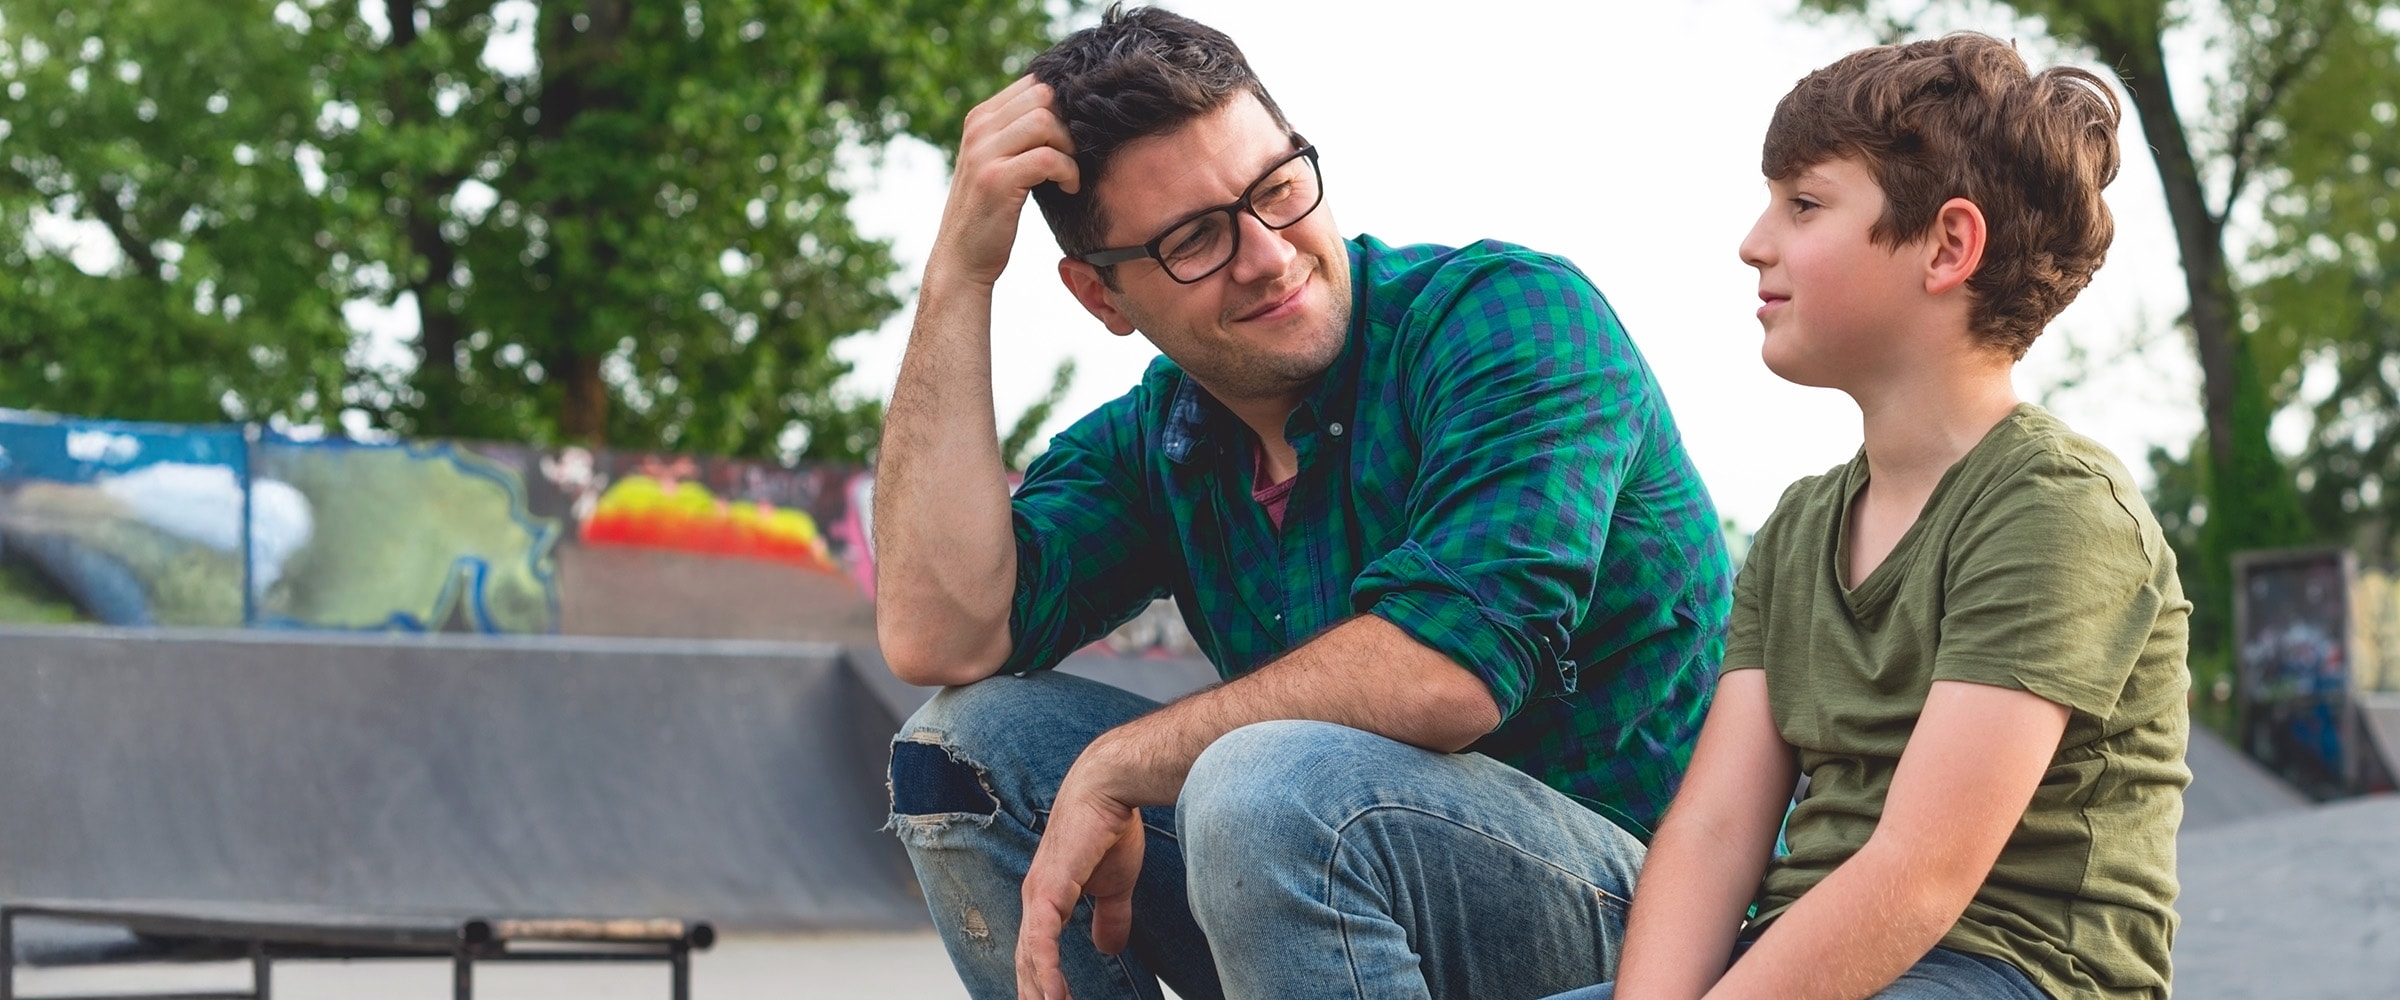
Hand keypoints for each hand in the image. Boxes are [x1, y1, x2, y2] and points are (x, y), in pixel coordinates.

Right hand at [931, 74, 1079, 289]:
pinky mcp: (996, 180)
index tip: (1076, 134)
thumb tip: (1066, 110)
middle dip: (1068, 122)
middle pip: (1042, 95)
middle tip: (1073, 154)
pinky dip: (1067, 171)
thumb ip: (1019, 134)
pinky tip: (1068, 188)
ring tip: (1069, 173)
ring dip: (1069, 148)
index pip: (1033, 83)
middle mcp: (978, 129)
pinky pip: (1047, 158)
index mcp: (980, 119)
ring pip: (1045, 121)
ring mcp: (984, 153)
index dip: (1064, 103)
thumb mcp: (998, 163)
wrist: (961, 259)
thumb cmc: (989, 213)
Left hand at [1015, 765, 1146, 999]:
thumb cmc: (1111, 829)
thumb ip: (1109, 918)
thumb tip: (1108, 949)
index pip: (1035, 952)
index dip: (1041, 983)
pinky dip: (1047, 971)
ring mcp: (1038, 895)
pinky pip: (1041, 941)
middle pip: (1026, 961)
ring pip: (1029, 957)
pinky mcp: (1049, 890)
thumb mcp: (1115, 886)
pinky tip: (1055, 996)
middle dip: (1034, 993)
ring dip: (1039, 991)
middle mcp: (1034, 900)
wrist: (1110, 790)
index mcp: (1046, 900)